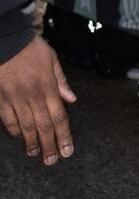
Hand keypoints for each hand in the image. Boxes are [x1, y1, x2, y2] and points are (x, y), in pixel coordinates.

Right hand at [0, 36, 75, 163]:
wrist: (5, 38)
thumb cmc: (28, 46)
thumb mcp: (51, 59)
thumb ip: (61, 81)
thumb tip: (71, 99)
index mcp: (48, 87)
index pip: (59, 117)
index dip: (64, 136)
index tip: (67, 151)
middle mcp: (33, 95)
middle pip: (44, 126)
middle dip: (49, 146)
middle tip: (52, 160)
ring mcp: (15, 97)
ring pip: (26, 126)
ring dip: (31, 142)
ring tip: (34, 154)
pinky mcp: (0, 97)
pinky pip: (7, 118)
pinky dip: (13, 129)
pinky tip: (19, 137)